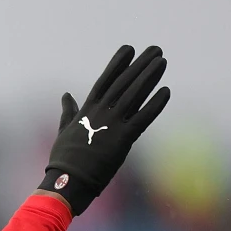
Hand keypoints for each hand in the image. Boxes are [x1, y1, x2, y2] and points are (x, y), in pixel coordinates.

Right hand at [39, 45, 169, 214]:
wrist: (66, 181)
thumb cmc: (64, 159)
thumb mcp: (64, 131)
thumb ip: (69, 112)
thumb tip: (66, 95)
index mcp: (86, 111)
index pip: (104, 81)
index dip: (117, 64)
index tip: (129, 49)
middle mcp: (100, 113)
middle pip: (124, 83)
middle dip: (140, 65)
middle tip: (155, 50)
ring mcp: (112, 125)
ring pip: (134, 95)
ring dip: (150, 77)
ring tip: (162, 62)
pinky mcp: (123, 139)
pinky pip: (143, 118)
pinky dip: (155, 104)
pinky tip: (166, 91)